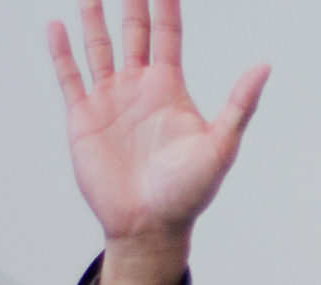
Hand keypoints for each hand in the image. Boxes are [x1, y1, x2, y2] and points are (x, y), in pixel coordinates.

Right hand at [48, 0, 268, 284]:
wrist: (149, 226)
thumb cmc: (188, 193)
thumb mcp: (220, 146)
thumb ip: (239, 105)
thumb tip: (264, 67)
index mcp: (169, 89)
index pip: (167, 34)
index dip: (164, 5)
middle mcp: (138, 88)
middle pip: (133, 32)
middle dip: (130, 3)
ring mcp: (110, 101)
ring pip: (99, 48)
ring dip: (93, 19)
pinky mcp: (83, 119)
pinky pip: (70, 77)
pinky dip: (62, 52)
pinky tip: (56, 27)